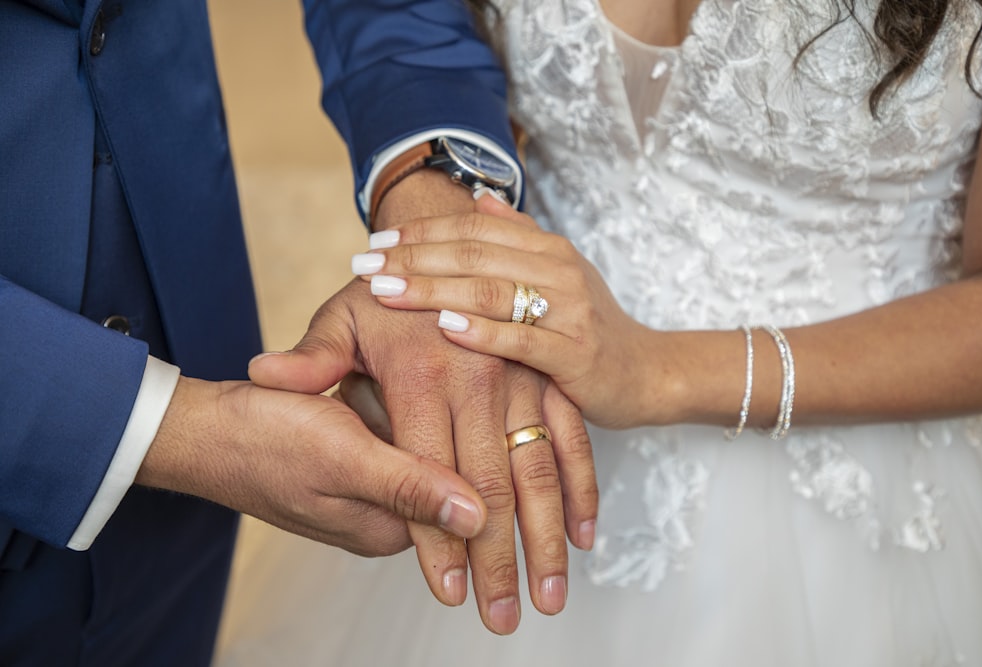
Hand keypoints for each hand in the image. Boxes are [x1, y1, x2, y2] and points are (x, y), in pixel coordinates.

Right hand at [136, 378, 486, 556]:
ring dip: (392, 407)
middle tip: (359, 401)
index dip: (447, 435)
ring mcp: (370, 492)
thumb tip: (480, 520)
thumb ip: (412, 489)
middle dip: (412, 419)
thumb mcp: (345, 459)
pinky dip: (373, 404)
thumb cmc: (265, 438)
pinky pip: (388, 429)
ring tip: (348, 395)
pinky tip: (346, 391)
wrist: (205, 428)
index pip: (461, 489)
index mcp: (392, 528)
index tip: (406, 409)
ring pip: (417, 438)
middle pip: (441, 460)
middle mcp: (386, 518)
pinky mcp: (355, 465)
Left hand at [250, 171, 597, 633]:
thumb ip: (312, 358)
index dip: (439, 542)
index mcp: (423, 373)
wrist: (454, 237)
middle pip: (489, 488)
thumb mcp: (341, 315)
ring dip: (547, 539)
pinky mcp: (552, 374)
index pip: (426, 477)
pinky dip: (582, 489)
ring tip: (552, 596)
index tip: (448, 596)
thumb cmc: (390, 287)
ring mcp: (522, 378)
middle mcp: (479, 379)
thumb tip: (266, 379)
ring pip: (538, 471)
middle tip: (506, 619)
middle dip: (499, 561)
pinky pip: (572, 439)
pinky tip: (585, 536)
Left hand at [355, 192, 658, 428]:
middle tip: (363, 265)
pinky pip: (521, 341)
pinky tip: (443, 328)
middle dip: (413, 258)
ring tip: (385, 292)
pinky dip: (481, 332)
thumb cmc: (592, 326)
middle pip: (474, 254)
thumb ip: (519, 235)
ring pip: (491, 291)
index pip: (474, 229)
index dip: (422, 233)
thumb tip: (479, 198)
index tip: (375, 243)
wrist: (648, 373)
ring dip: (433, 289)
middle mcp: (559, 271)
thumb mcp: (560, 273)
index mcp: (548, 249)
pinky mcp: (575, 355)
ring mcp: (569, 311)